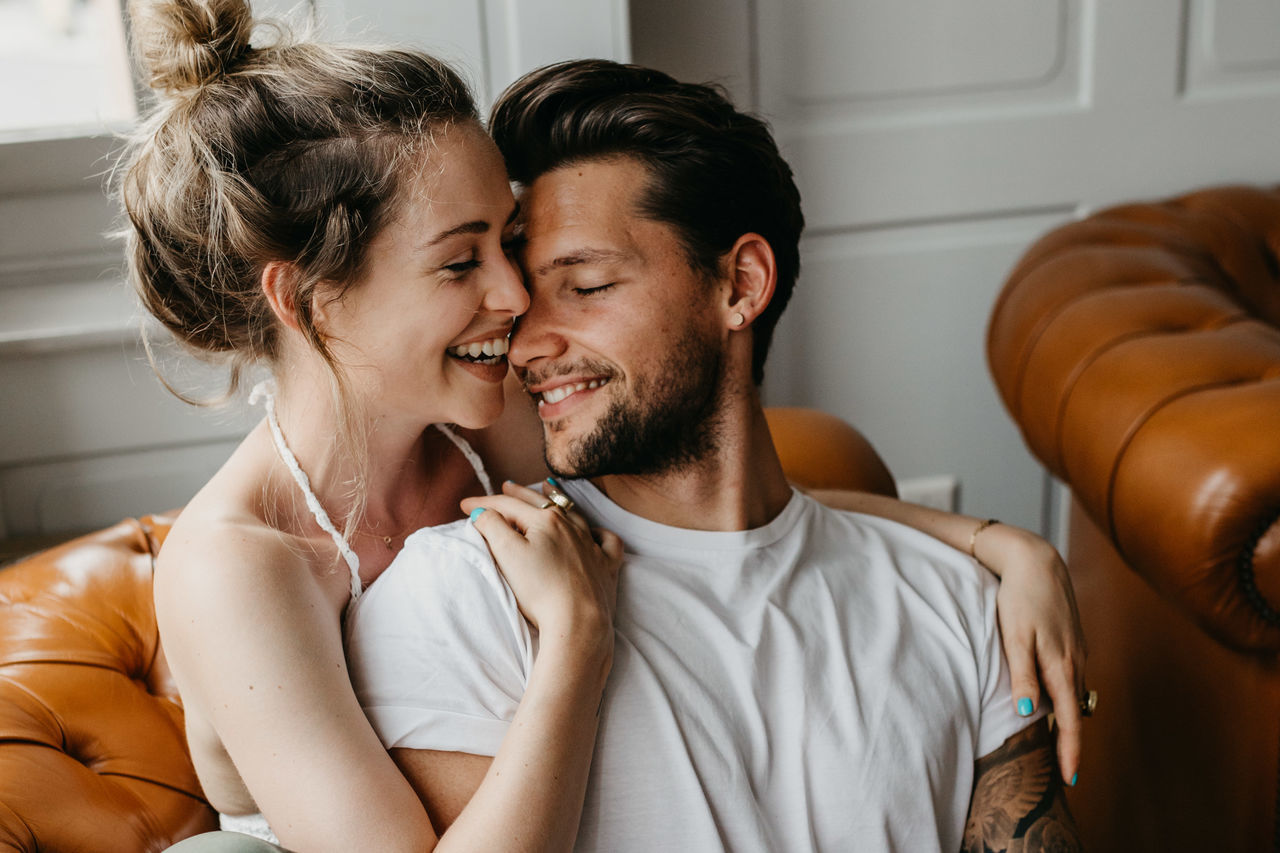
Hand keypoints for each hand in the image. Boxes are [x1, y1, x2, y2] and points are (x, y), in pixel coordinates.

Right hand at [461, 482, 622, 657]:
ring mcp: (592, 546)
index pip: (509, 505)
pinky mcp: (606, 566)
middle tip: (506, 485)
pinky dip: (598, 532)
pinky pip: (606, 541)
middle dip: (520, 493)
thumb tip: (482, 511)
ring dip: (557, 500)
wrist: (579, 622)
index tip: (464, 504)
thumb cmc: (541, 590)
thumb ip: (492, 526)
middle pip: (541, 503)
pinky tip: (593, 531)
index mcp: (545, 521)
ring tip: (548, 488)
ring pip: (574, 514)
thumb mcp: (507, 554)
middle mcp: (571, 527)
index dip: (484, 502)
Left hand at [977, 523, 1086, 785]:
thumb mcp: (1014, 637)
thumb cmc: (1019, 598)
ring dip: (1068, 719)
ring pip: (1074, 694)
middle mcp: (1075, 662)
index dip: (1071, 751)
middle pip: (1075, 712)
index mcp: (1060, 665)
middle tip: (1062, 773)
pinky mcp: (1074, 642)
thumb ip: (1022, 675)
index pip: (1070, 720)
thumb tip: (1025, 713)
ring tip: (1057, 745)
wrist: (1036, 561)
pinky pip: (1072, 678)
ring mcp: (1078, 651)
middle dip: (1070, 742)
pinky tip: (1055, 702)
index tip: (1071, 780)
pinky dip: (1065, 695)